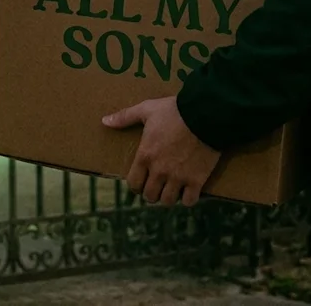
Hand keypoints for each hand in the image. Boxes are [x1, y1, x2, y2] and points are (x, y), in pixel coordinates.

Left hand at [102, 97, 220, 206]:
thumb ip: (125, 117)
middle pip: (150, 196)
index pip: (133, 184)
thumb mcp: (147, 109)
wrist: (205, 114)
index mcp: (145, 156)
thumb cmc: (174, 111)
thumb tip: (105, 121)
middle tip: (158, 185)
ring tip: (172, 189)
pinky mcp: (197, 180)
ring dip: (169, 197)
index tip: (142, 180)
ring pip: (168, 201)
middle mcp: (159, 170)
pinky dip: (188, 198)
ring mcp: (178, 177)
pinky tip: (189, 190)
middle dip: (152, 192)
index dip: (136, 185)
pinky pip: (189, 201)